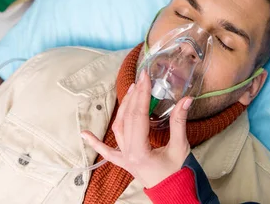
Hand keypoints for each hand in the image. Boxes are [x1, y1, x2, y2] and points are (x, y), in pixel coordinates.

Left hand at [81, 71, 192, 187]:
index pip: (139, 116)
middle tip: (141, 79)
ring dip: (123, 108)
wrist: (173, 195)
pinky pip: (107, 152)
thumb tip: (185, 100)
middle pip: (128, 118)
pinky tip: (84, 134)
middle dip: (135, 96)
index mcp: (140, 151)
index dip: (143, 95)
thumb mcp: (180, 147)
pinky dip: (94, 143)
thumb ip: (179, 123)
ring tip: (130, 90)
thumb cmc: (177, 174)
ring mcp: (124, 157)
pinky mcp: (124, 161)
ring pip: (118, 128)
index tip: (146, 78)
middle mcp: (128, 153)